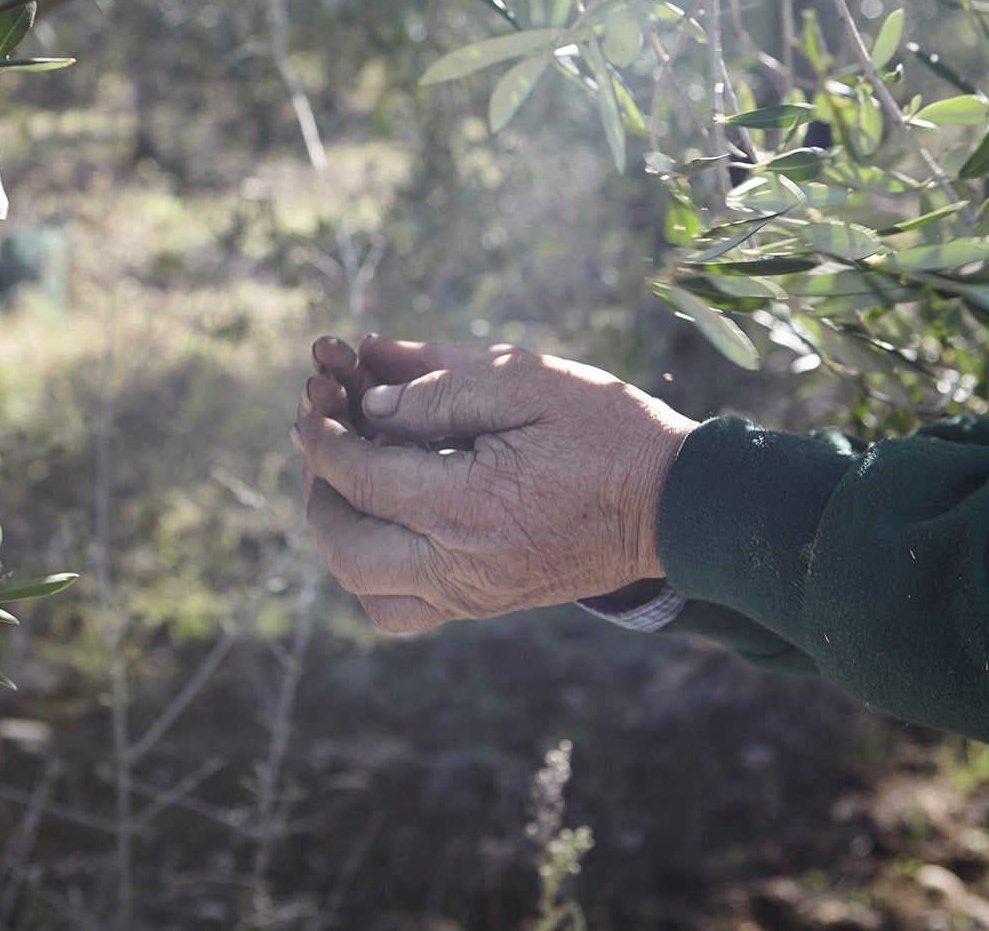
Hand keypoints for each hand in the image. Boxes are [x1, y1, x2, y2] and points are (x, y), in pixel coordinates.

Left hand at [292, 338, 696, 632]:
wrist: (677, 504)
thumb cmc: (607, 430)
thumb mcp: (528, 381)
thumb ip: (442, 387)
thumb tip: (370, 406)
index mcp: (471, 507)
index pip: (362, 478)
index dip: (324, 435)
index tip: (312, 398)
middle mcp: (462, 567)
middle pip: (345, 547)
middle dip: (318, 487)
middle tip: (321, 435)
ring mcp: (473, 596)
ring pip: (366, 590)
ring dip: (339, 533)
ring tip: (345, 477)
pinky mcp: (484, 604)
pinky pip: (401, 608)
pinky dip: (373, 568)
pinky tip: (384, 514)